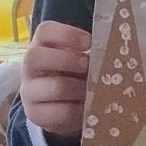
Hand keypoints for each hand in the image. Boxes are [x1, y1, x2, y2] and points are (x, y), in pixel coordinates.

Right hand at [22, 21, 91, 140]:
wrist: (57, 105)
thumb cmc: (73, 73)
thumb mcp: (79, 58)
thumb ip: (90, 52)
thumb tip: (116, 50)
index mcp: (41, 45)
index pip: (45, 31)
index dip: (67, 35)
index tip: (89, 42)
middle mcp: (29, 66)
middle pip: (35, 57)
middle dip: (67, 60)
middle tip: (88, 66)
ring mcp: (29, 91)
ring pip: (54, 87)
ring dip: (81, 88)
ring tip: (97, 90)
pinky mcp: (36, 114)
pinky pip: (60, 112)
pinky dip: (80, 109)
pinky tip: (90, 107)